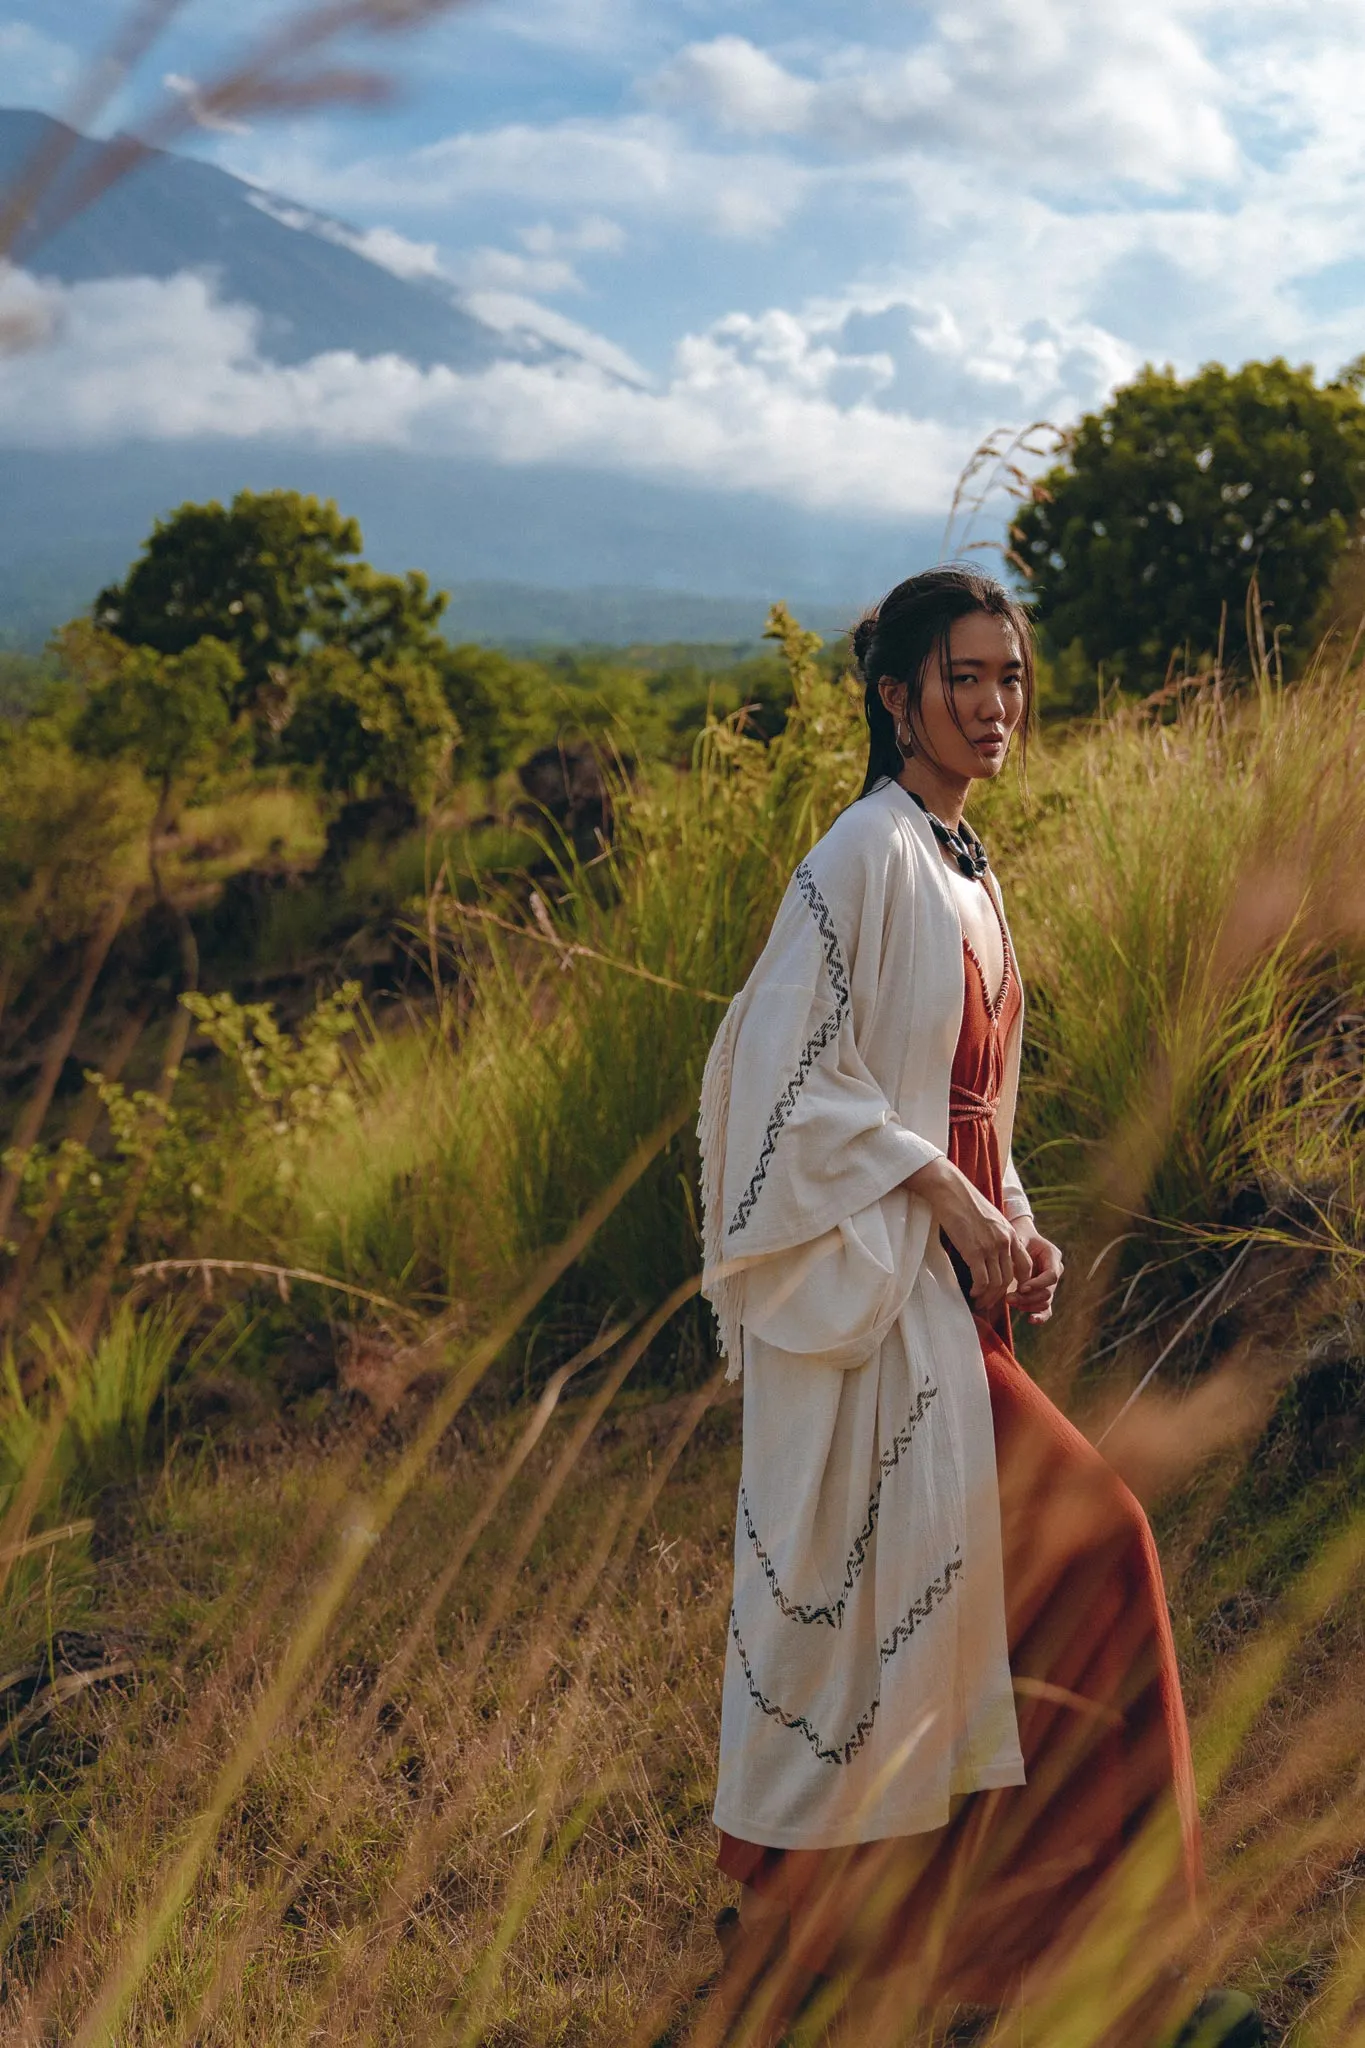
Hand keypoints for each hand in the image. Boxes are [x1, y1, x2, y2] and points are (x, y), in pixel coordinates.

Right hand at [903, 1156, 1032, 1311]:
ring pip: (996, 1283)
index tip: (1006, 1291)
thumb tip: (992, 1251)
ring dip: (988, 1297)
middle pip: (1009, 1279)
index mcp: (1012, 1233)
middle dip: (1000, 1296)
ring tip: (979, 1303)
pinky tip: (973, 1294)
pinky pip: (982, 1280)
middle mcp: (1005, 1242)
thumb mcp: (991, 1218)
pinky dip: (979, 1291)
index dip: (1018, 1283)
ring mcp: (991, 1247)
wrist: (951, 1190)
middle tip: (989, 1303)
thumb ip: (997, 1234)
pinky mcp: (974, 1250)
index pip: (1024, 1266)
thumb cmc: (966, 1202)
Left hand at [1012, 1228, 1063, 1323]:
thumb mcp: (1018, 1240)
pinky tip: (1030, 1320)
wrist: (1018, 1236)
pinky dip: (1039, 1316)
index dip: (1037, 1284)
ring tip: (1010, 1301)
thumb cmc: (1017, 1235)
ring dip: (1028, 1305)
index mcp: (1053, 1256)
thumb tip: (1019, 1280)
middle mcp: (1055, 1271)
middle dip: (1028, 1297)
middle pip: (1047, 1292)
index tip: (1021, 1287)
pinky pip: (1046, 1309)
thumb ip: (1020, 1257)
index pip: (1051, 1275)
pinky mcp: (1042, 1293)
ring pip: (1045, 1302)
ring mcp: (1050, 1284)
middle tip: (1009, 1298)